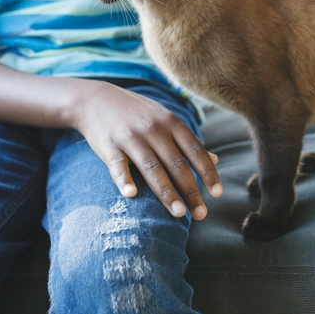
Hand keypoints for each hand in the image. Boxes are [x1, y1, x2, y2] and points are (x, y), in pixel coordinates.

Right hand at [73, 83, 222, 219]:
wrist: (97, 99)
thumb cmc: (138, 113)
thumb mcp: (165, 120)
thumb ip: (188, 141)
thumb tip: (215, 160)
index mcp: (171, 123)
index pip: (195, 151)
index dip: (207, 173)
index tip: (217, 194)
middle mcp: (154, 129)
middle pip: (177, 164)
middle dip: (190, 191)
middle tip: (201, 215)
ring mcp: (131, 137)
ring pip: (152, 168)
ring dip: (167, 193)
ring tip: (179, 214)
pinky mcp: (109, 146)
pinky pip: (118, 165)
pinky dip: (124, 179)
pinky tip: (131, 195)